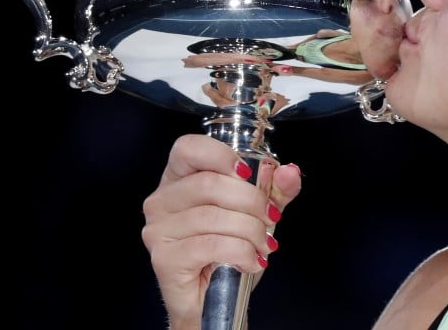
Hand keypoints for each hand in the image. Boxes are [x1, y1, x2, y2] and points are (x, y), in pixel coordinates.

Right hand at [141, 134, 301, 329]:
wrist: (213, 300)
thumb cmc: (227, 251)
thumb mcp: (257, 213)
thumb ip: (275, 190)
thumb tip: (289, 172)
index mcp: (179, 178)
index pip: (188, 148)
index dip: (221, 155)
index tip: (249, 173)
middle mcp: (162, 200)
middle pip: (208, 183)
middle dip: (251, 201)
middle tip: (269, 218)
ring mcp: (159, 230)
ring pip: (212, 216)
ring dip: (250, 230)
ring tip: (262, 244)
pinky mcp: (164, 258)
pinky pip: (210, 245)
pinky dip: (240, 252)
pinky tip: (250, 260)